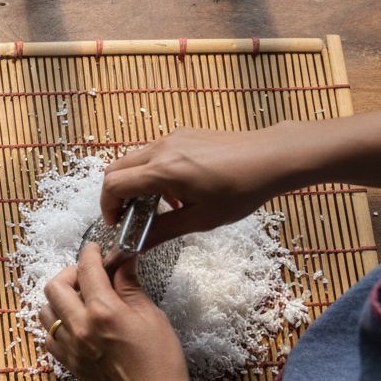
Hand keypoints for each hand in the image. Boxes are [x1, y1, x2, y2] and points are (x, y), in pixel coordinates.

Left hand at [39, 244, 195, 380]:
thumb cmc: (160, 361)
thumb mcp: (151, 316)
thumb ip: (130, 287)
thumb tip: (122, 263)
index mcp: (103, 312)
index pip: (86, 269)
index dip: (90, 253)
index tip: (95, 249)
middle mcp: (80, 327)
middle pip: (54, 286)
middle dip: (70, 273)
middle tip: (88, 276)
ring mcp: (70, 347)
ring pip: (45, 310)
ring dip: (60, 299)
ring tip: (82, 301)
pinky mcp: (68, 363)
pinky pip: (48, 336)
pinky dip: (57, 325)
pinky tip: (77, 325)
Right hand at [101, 125, 300, 247]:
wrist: (272, 156)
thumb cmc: (242, 189)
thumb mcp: (202, 219)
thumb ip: (164, 232)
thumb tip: (138, 246)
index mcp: (163, 171)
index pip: (114, 185)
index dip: (108, 207)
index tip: (118, 223)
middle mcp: (162, 149)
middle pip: (116, 169)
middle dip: (115, 195)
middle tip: (130, 216)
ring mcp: (171, 138)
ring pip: (133, 160)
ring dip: (134, 183)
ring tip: (158, 206)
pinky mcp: (182, 135)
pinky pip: (152, 153)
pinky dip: (150, 172)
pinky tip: (176, 189)